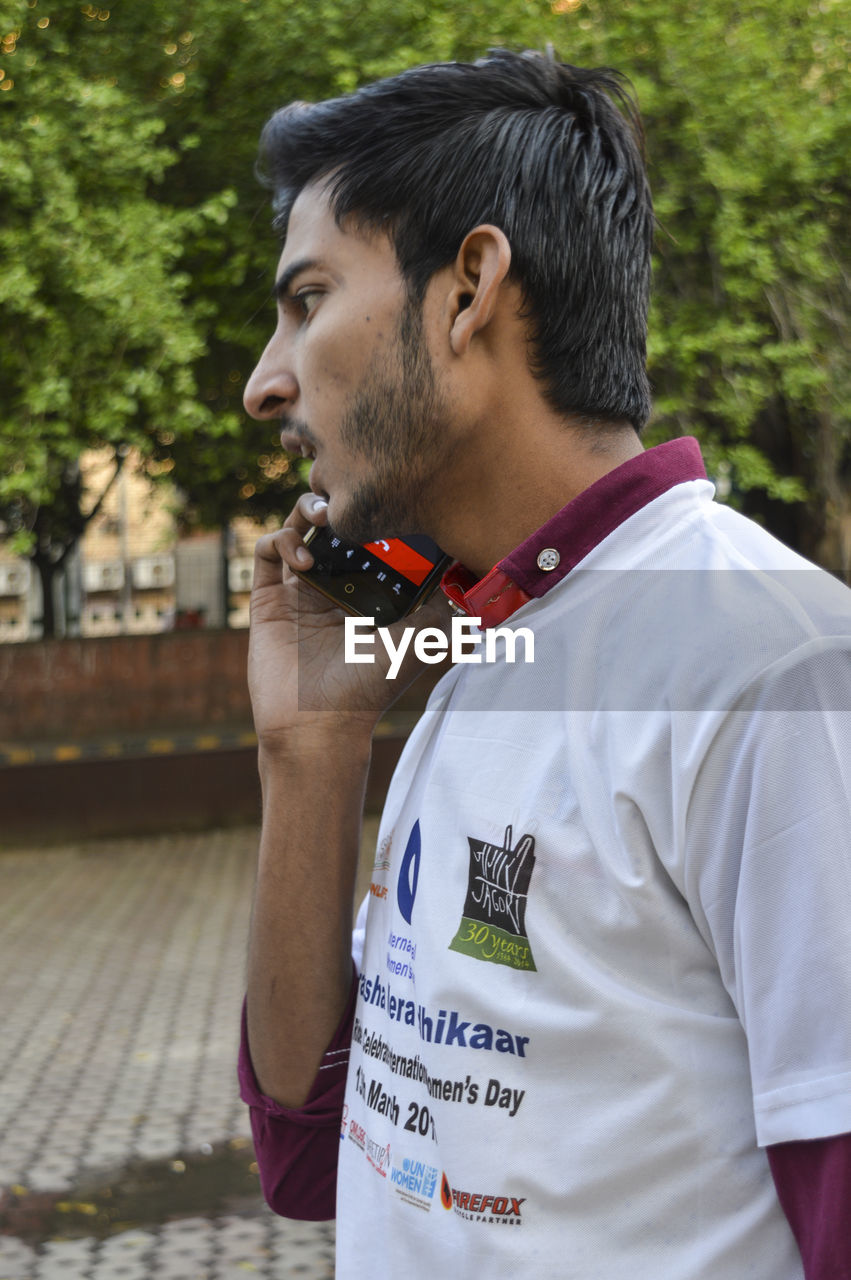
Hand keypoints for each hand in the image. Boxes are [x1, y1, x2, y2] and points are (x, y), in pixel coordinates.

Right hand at [248, 493, 449, 744]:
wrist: (318, 726)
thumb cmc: (369, 690)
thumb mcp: (419, 644)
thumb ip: (444, 612)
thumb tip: (471, 577)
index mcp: (366, 592)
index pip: (367, 538)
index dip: (373, 515)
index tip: (384, 501)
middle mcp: (331, 587)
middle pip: (330, 524)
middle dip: (336, 502)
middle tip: (347, 498)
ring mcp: (297, 590)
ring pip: (296, 528)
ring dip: (306, 512)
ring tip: (322, 519)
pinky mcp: (267, 599)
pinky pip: (267, 552)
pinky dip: (282, 541)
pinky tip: (304, 560)